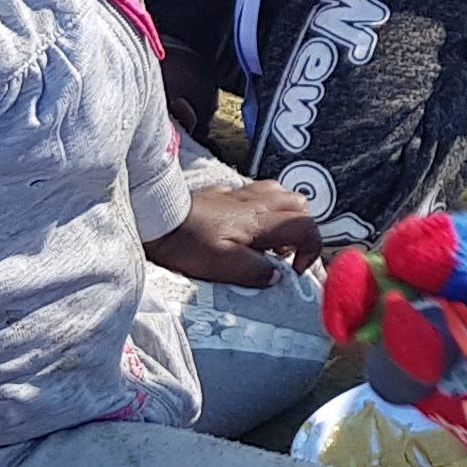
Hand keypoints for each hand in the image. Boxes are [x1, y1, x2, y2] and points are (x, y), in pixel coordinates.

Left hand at [147, 180, 320, 287]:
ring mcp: (238, 193)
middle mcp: (255, 202)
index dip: (311, 249)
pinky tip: (243, 223)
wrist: (155, 220)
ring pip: (279, 191)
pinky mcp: (221, 192)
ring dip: (284, 213)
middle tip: (284, 252)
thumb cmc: (188, 244)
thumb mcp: (223, 266)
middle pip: (299, 203)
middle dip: (302, 227)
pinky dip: (259, 206)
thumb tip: (277, 275)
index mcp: (260, 221)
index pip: (306, 226)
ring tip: (268, 237)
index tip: (293, 270)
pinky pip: (253, 191)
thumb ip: (255, 271)